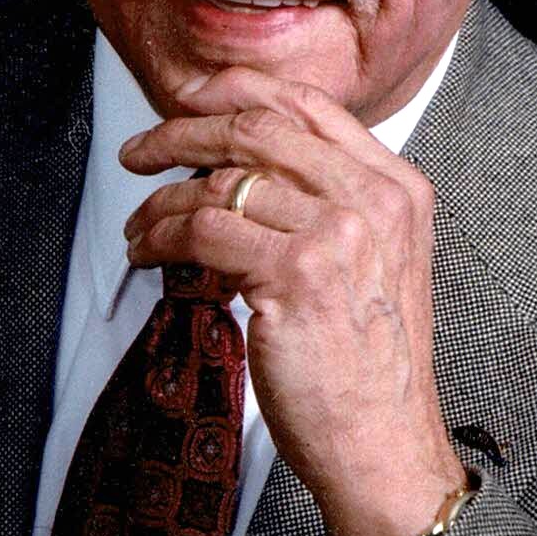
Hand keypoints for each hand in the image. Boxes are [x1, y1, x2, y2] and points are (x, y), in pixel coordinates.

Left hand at [119, 67, 465, 535]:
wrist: (385, 445)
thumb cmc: (369, 364)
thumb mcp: (378, 262)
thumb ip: (334, 203)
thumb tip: (250, 163)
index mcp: (396, 187)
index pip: (310, 105)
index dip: (240, 89)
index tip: (191, 98)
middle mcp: (372, 199)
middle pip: (258, 130)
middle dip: (183, 132)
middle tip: (140, 152)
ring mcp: (336, 234)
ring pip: (222, 182)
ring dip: (162, 200)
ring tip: (140, 224)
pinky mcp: (294, 274)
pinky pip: (204, 230)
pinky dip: (163, 237)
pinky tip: (149, 252)